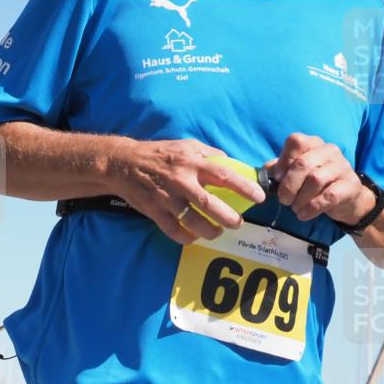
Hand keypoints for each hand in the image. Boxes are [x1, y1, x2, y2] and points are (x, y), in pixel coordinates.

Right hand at [111, 138, 266, 243]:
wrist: (124, 164)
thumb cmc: (159, 153)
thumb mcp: (187, 145)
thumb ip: (209, 154)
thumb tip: (231, 164)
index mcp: (193, 163)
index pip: (224, 176)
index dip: (244, 187)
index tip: (259, 197)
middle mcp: (181, 181)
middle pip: (210, 204)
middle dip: (228, 217)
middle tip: (238, 223)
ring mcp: (166, 198)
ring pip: (192, 221)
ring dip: (209, 230)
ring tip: (217, 233)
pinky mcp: (154, 211)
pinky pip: (173, 230)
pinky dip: (185, 237)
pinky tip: (193, 237)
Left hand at [266, 133, 374, 223]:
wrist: (346, 198)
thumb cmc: (315, 184)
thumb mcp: (296, 174)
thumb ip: (280, 169)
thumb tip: (265, 171)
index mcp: (314, 144)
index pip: (296, 141)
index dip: (283, 160)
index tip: (277, 178)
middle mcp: (329, 151)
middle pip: (302, 164)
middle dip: (288, 186)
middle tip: (284, 200)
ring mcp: (342, 167)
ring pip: (315, 179)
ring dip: (300, 199)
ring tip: (295, 208)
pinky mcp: (350, 185)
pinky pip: (328, 196)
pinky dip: (312, 207)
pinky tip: (304, 214)